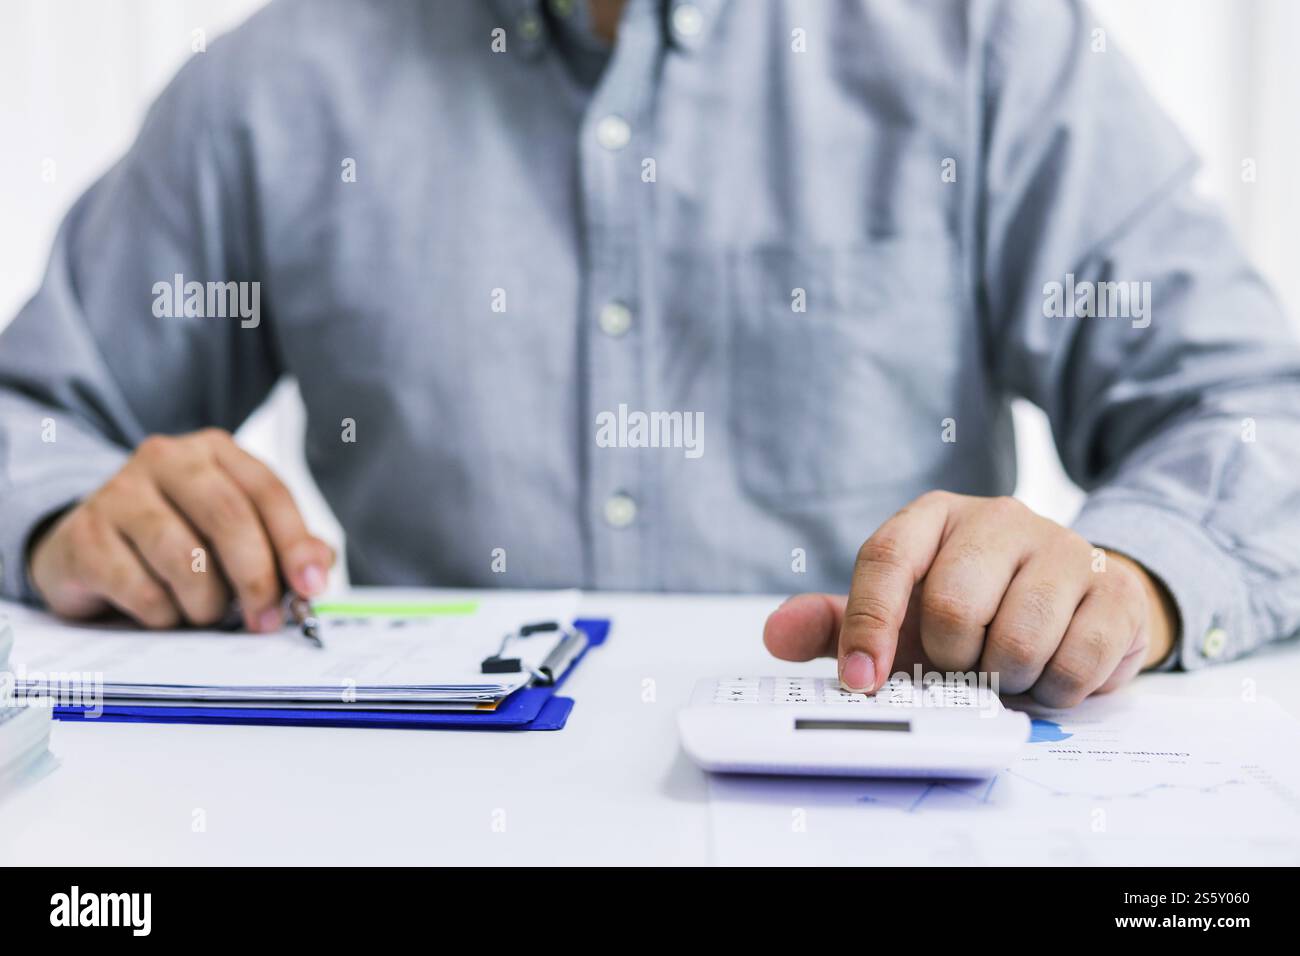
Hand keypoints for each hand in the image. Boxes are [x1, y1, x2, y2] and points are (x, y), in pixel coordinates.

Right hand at [28, 428, 334, 631]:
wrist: (89, 546)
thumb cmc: (179, 538)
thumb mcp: (235, 533)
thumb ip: (284, 546)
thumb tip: (319, 568)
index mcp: (215, 451)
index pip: (268, 492)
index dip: (294, 543)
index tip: (311, 587)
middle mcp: (166, 459)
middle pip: (228, 517)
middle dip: (256, 577)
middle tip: (265, 620)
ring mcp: (117, 492)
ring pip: (185, 558)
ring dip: (207, 602)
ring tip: (207, 613)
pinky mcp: (83, 536)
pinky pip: (141, 589)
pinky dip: (164, 615)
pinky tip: (164, 612)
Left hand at [764, 492, 1176, 706]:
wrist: (1076, 599)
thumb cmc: (976, 607)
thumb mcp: (902, 615)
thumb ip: (838, 626)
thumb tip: (774, 636)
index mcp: (934, 519)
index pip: (886, 559)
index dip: (867, 626)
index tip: (860, 681)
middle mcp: (998, 520)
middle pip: (952, 605)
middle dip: (950, 660)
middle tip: (962, 666)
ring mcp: (1062, 548)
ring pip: (1016, 641)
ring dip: (1005, 679)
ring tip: (1007, 667)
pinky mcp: (1114, 589)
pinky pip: (1074, 663)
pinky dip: (1054, 689)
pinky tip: (1049, 672)